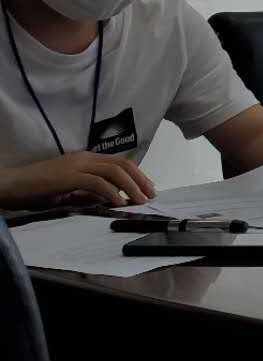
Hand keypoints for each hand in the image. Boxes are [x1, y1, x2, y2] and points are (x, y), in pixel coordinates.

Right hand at [0, 152, 156, 208]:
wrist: (12, 185)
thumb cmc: (36, 189)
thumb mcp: (67, 189)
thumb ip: (86, 191)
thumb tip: (106, 199)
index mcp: (85, 158)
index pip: (118, 162)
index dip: (136, 174)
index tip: (147, 187)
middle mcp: (84, 157)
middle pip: (122, 164)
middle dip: (140, 179)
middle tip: (151, 194)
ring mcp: (77, 165)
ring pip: (114, 172)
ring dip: (131, 187)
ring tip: (140, 201)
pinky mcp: (69, 176)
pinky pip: (98, 183)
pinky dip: (112, 193)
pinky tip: (119, 203)